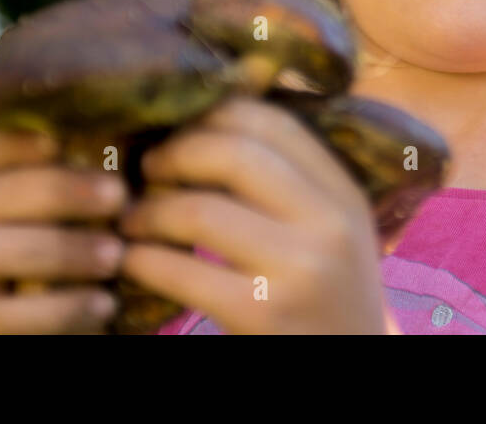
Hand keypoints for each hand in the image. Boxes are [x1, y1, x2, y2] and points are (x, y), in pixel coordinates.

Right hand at [0, 128, 127, 332]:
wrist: (81, 324)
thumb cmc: (95, 259)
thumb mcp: (98, 216)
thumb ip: (101, 182)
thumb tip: (128, 140)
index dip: (20, 140)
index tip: (64, 141)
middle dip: (58, 190)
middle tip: (119, 195)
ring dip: (61, 250)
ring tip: (116, 256)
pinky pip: (2, 315)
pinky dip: (58, 310)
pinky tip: (104, 305)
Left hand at [117, 96, 397, 333]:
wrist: (352, 372)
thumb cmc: (324, 299)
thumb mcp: (328, 233)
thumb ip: (288, 183)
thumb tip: (204, 118)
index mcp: (345, 194)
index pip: (273, 122)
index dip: (214, 114)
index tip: (181, 128)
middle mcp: (330, 224)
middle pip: (233, 153)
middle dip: (175, 154)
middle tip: (147, 169)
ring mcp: (299, 270)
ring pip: (199, 210)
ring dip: (148, 210)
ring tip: (133, 220)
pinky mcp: (261, 314)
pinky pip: (180, 271)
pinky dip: (142, 260)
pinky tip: (134, 261)